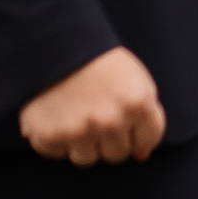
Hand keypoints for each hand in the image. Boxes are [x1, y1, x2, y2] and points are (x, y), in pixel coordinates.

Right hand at [19, 45, 165, 163]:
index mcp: (137, 103)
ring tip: (75, 113)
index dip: (137, 131)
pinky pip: (57, 154)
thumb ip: (146, 116)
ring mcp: (79, 131)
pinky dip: (54, 139)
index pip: (148, 140)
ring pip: (87, 158)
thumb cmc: (98, 59)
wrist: (54, 40)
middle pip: (117, 155)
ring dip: (82, 142)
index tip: (124, 117)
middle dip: (109, 138)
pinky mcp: (49, 136)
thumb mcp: (134, 78)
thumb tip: (142, 156)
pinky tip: (55, 114)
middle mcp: (110, 121)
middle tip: (95, 112)